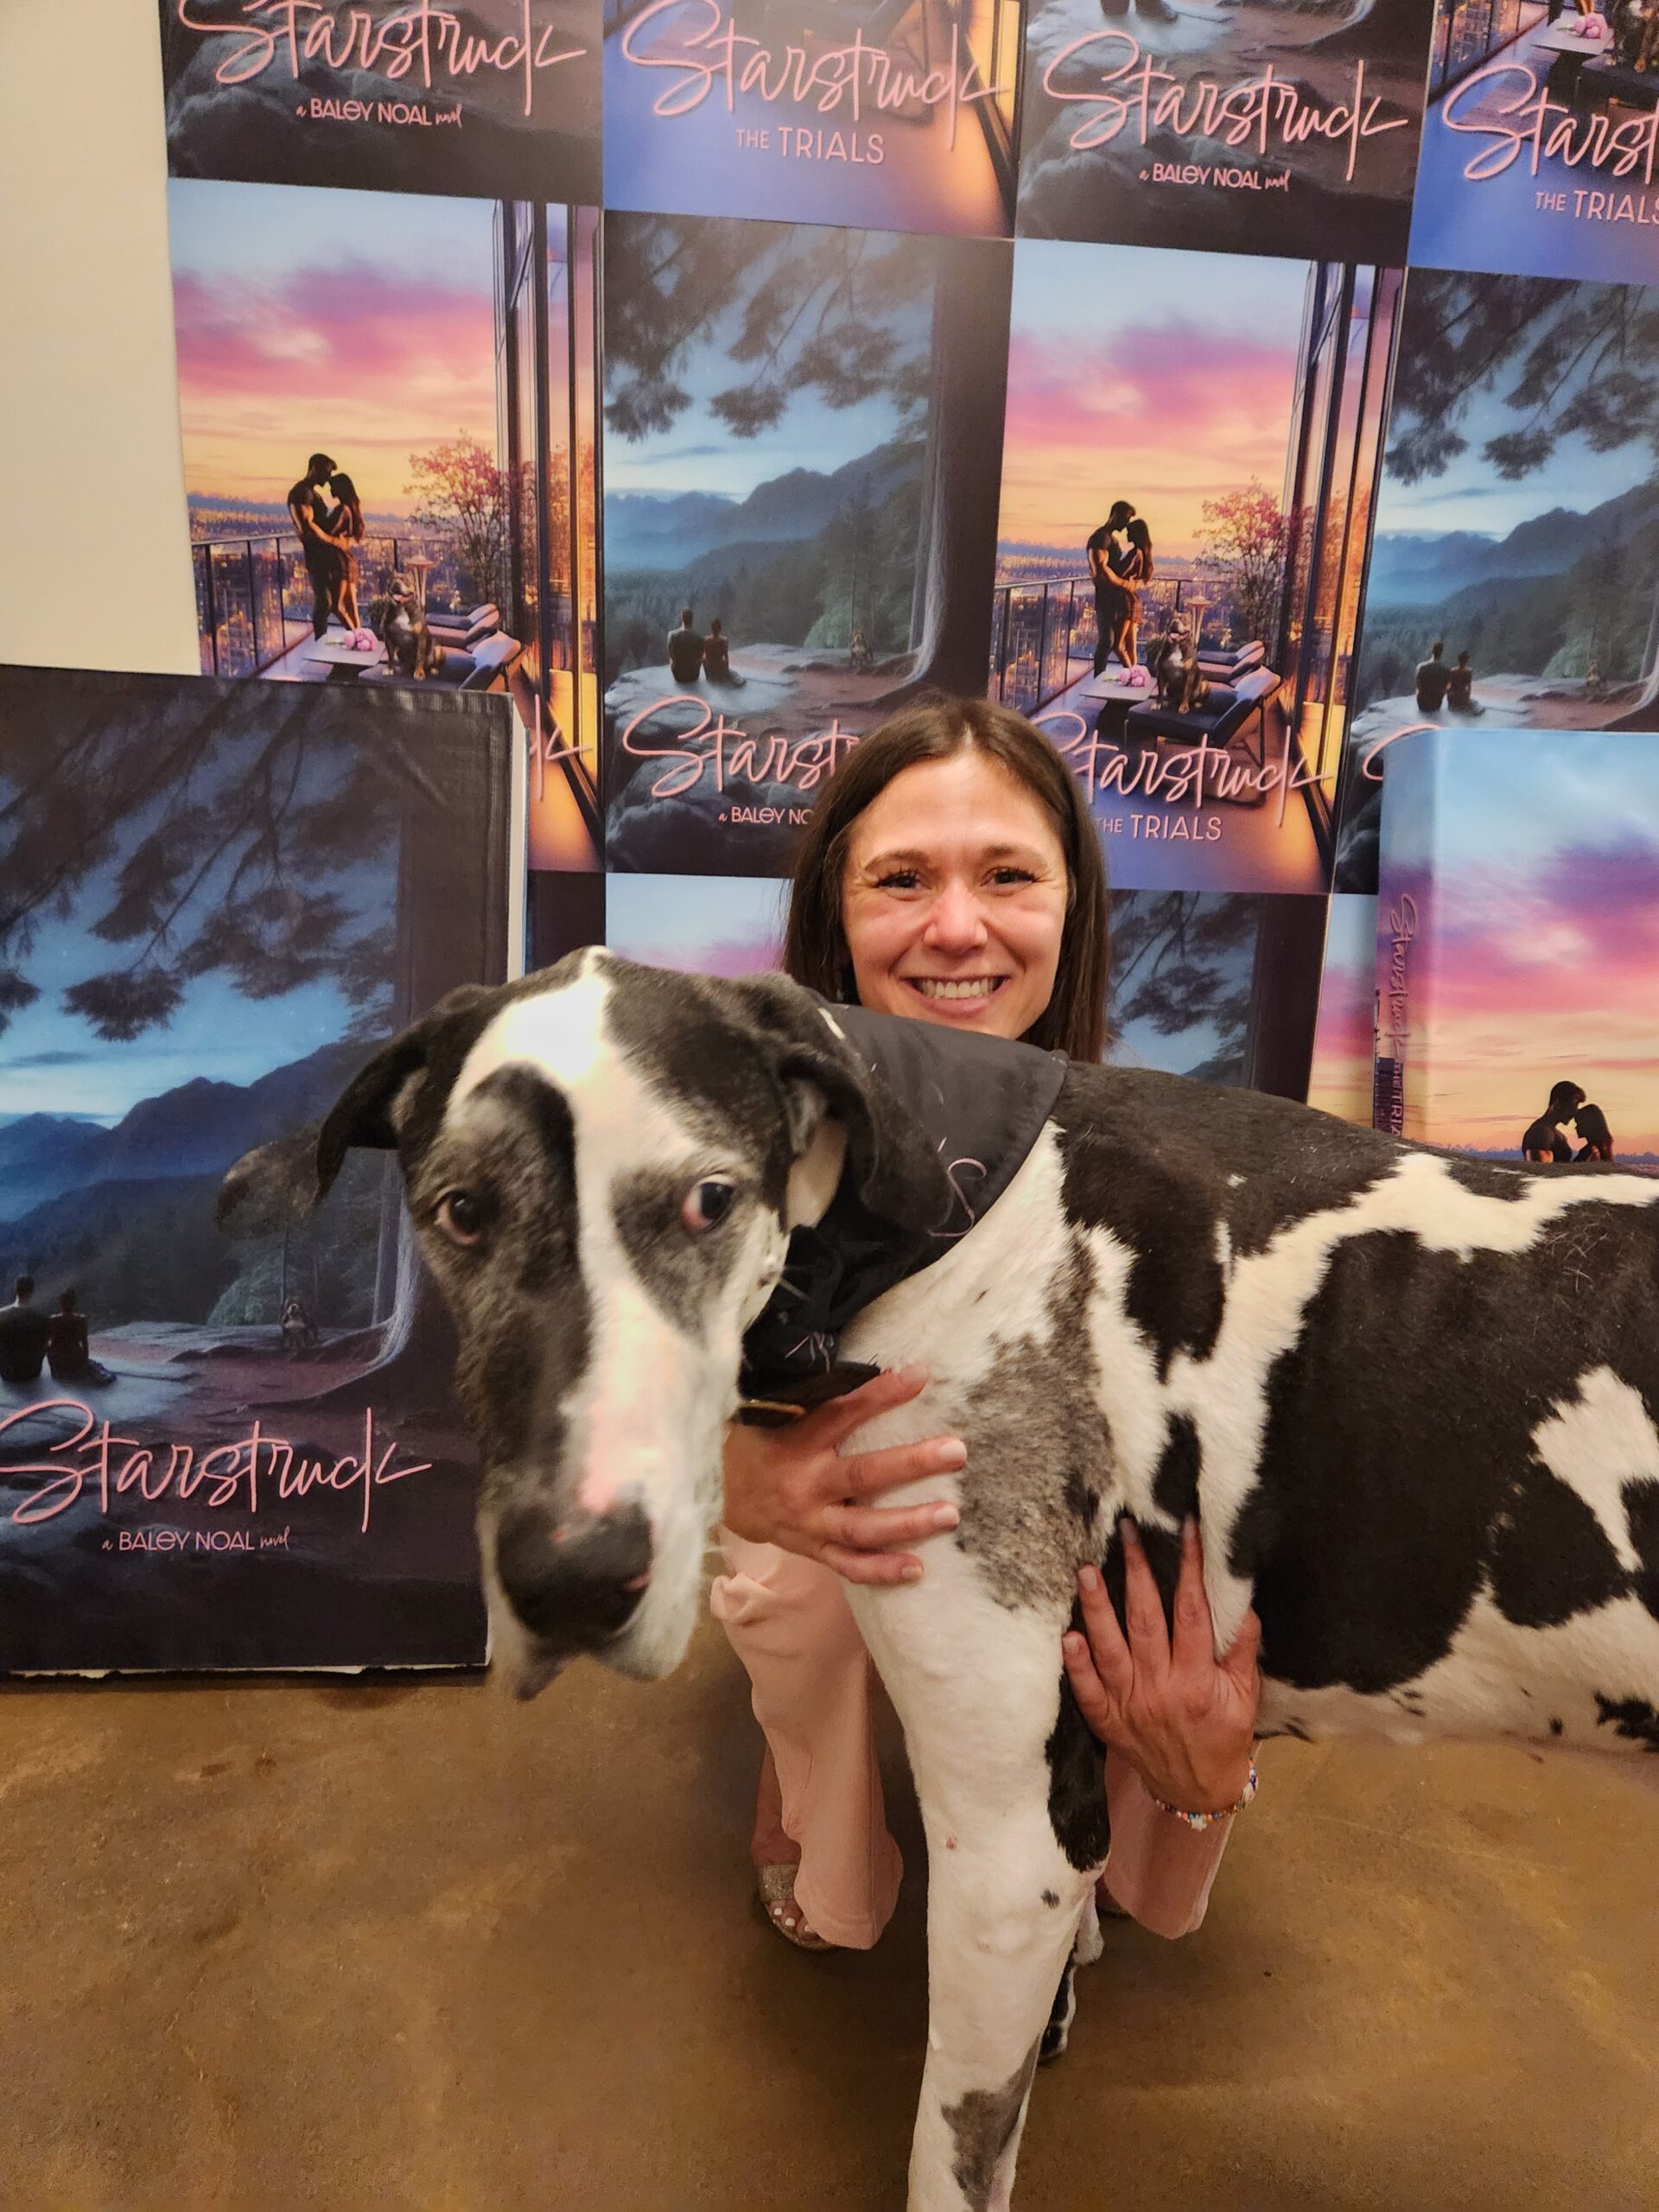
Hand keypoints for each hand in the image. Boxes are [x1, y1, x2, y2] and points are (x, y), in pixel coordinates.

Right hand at [723, 1365, 964, 1587]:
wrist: (716, 1493)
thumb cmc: (757, 1443)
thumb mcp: (774, 1412)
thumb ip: (816, 1398)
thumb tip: (872, 1368)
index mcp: (797, 1440)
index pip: (844, 1411)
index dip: (882, 1394)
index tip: (921, 1377)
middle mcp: (805, 1482)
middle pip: (863, 1474)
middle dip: (912, 1463)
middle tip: (956, 1451)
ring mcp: (808, 1521)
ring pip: (862, 1527)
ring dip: (908, 1523)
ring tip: (950, 1515)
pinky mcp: (810, 1548)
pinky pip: (848, 1565)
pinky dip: (881, 1570)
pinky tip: (916, 1569)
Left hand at [1062, 1517, 1260, 1816]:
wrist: (1197, 1791)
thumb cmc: (1225, 1735)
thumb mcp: (1245, 1696)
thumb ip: (1241, 1650)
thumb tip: (1241, 1601)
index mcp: (1197, 1680)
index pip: (1192, 1612)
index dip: (1189, 1568)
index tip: (1183, 1530)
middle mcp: (1160, 1689)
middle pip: (1144, 1621)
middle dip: (1136, 1572)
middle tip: (1125, 1531)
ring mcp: (1129, 1705)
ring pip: (1109, 1648)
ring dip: (1097, 1608)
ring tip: (1086, 1570)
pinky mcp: (1107, 1720)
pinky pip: (1087, 1690)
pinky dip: (1076, 1665)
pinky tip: (1067, 1636)